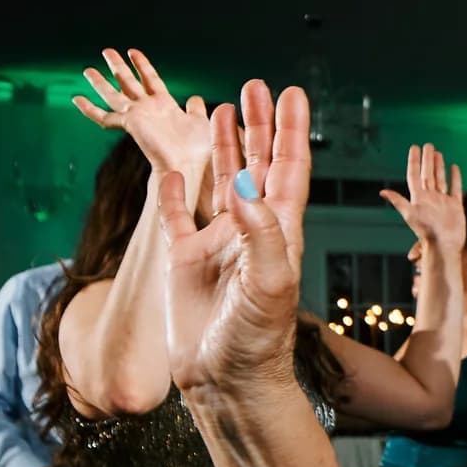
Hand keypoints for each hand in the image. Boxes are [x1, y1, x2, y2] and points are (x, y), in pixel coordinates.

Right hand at [72, 49, 211, 191]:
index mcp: (165, 105)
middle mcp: (149, 108)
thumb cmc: (198, 149)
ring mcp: (138, 115)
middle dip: (118, 67)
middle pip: (129, 82)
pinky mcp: (130, 123)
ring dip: (100, 82)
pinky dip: (90, 109)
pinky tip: (77, 100)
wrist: (189, 163)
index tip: (133, 52)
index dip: (142, 65)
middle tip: (107, 51)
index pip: (151, 79)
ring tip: (88, 70)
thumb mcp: (199, 122)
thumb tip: (195, 98)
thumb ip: (195, 109)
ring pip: (114, 95)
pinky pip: (106, 116)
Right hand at [156, 80, 310, 391]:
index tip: (293, 94)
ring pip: (220, 182)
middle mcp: (251, 231)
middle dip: (259, 126)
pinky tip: (173, 169)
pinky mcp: (184, 261)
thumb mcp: (270, 284)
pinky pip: (177, 216)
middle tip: (258, 87)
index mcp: (281, 232)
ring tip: (224, 108)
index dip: (291, 132)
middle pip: (257, 165)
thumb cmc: (258, 338)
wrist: (226, 380)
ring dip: (223, 147)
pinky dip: (175, 191)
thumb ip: (262, 234)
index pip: (289, 170)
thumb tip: (246, 186)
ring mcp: (217, 244)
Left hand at [380, 144, 464, 251]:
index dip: (414, 161)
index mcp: (419, 197)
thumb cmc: (426, 231)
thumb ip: (398, 201)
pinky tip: (454, 168)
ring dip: (439, 166)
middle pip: (428, 173)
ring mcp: (443, 200)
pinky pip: (455, 188)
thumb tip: (382, 191)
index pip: (415, 174)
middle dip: (427, 159)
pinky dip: (455, 178)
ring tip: (438, 153)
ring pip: (440, 179)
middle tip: (428, 145)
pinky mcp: (455, 205)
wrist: (445, 244)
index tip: (414, 148)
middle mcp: (430, 197)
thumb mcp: (410, 214)